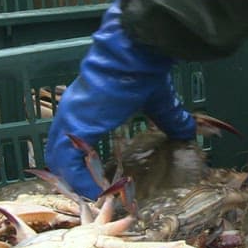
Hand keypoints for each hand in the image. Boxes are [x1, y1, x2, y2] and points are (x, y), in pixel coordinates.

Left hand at [45, 0, 195, 199]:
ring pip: (59, 159)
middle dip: (74, 174)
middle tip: (92, 192)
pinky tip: (94, 191)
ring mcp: (70, 117)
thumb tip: (188, 133)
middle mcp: (73, 112)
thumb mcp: (158, 101)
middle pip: (61, 151)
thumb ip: (169, 119)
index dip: (80, 160)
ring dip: (74, 180)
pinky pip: (67, 161)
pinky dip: (79, 179)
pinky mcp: (74, 123)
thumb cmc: (143, 71)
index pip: (73, 139)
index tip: (96, 178)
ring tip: (93, 195)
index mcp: (88, 106)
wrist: (136, 51)